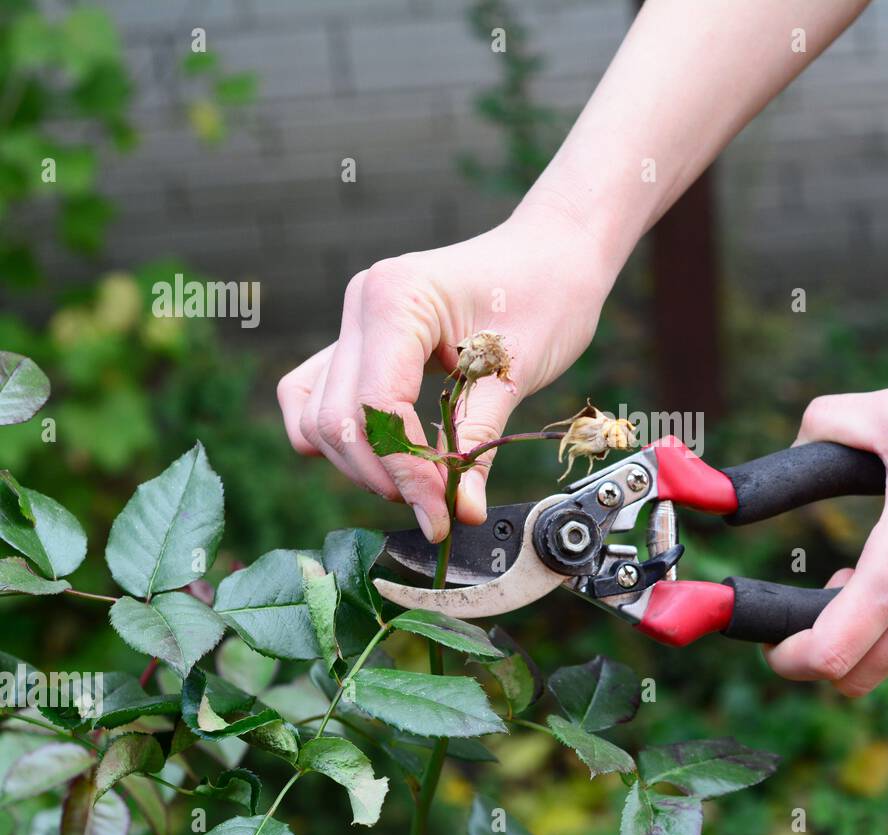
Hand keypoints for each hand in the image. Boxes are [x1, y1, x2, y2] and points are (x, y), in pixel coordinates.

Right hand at [276, 204, 614, 540]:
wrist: (554, 251)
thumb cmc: (548, 293)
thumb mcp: (517, 373)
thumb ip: (477, 443)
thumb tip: (459, 511)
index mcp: (397, 299)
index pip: (378, 406)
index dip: (406, 472)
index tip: (441, 515)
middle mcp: (361, 304)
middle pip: (338, 418)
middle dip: (383, 474)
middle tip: (437, 506)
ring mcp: (353, 319)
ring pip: (318, 414)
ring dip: (361, 462)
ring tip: (420, 484)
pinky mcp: (361, 338)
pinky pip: (321, 394)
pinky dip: (345, 434)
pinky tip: (387, 458)